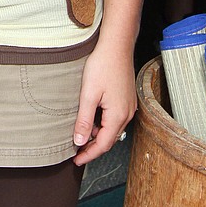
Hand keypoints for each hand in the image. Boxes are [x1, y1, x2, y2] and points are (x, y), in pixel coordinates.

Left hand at [71, 42, 136, 165]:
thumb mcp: (88, 94)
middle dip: (93, 147)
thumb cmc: (103, 66)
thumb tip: (80, 142)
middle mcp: (127, 114)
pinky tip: (93, 119)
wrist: (116, 46)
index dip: (89, 154)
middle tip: (76, 151)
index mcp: (118, 116)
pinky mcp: (127, 99)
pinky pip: (115, 119)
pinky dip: (104, 124)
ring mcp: (129, 106)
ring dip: (98, 135)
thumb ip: (84, 120)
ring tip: (81, 135)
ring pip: (112, 129)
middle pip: (109, 139)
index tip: (76, 160)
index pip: (103, 145)